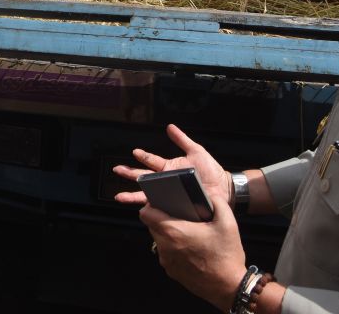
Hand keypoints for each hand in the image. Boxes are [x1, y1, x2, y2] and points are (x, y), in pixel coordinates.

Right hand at [113, 124, 230, 207]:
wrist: (223, 188)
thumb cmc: (210, 170)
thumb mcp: (196, 151)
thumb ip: (182, 139)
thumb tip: (169, 126)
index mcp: (168, 168)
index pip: (151, 161)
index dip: (143, 156)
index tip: (135, 152)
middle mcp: (165, 181)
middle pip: (143, 178)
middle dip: (129, 173)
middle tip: (116, 169)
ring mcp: (168, 194)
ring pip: (145, 195)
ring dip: (132, 195)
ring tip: (119, 197)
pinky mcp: (173, 206)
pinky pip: (159, 208)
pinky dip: (148, 210)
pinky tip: (140, 211)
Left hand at [142, 199, 247, 309]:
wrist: (228, 287)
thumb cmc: (226, 255)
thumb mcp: (228, 223)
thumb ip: (218, 202)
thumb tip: (210, 194)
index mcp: (174, 232)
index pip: (145, 214)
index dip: (151, 205)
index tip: (161, 203)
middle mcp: (165, 247)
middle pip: (152, 226)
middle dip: (162, 219)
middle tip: (179, 215)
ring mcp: (166, 261)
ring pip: (159, 241)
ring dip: (168, 235)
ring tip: (187, 232)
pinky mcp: (171, 272)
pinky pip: (166, 254)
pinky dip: (174, 249)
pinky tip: (190, 248)